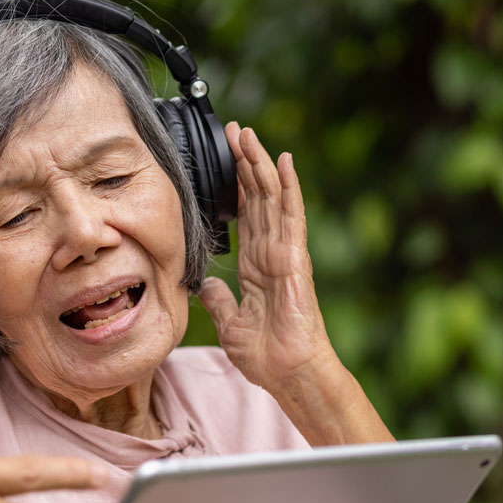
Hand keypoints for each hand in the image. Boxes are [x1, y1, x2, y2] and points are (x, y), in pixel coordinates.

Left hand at [199, 123, 334, 392]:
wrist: (288, 372)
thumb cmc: (266, 355)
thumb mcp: (230, 323)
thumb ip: (220, 301)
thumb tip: (207, 285)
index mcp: (256, 264)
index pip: (245, 215)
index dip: (236, 186)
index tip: (226, 159)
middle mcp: (271, 251)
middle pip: (257, 196)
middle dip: (244, 163)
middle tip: (233, 130)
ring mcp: (285, 250)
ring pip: (271, 196)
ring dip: (259, 164)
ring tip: (247, 134)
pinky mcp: (295, 255)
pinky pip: (291, 214)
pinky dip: (287, 186)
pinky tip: (282, 160)